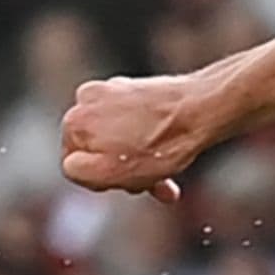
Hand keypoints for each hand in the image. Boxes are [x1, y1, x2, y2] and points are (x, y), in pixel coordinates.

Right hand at [60, 74, 217, 197]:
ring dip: (141, 161)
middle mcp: (87, 100)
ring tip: (167, 169)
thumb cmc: (160, 145)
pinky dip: (151, 141)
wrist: (202, 110)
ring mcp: (113, 91)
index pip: (75, 167)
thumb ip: (78, 172)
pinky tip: (171, 151)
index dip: (104, 183)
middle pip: (98, 152)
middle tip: (153, 182)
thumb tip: (72, 166)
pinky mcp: (137, 90)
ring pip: (119, 141)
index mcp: (75, 121)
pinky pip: (136, 125)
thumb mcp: (110, 171)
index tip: (130, 185)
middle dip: (125, 172)